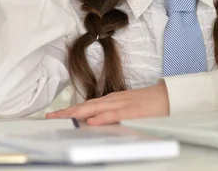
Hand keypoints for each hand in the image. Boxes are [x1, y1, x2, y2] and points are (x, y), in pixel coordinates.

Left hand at [45, 83, 169, 125]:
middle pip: (85, 106)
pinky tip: (91, 122)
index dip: (68, 111)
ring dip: (77, 114)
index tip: (53, 116)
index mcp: (110, 101)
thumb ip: (110, 114)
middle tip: (49, 117)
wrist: (168, 96)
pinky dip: (102, 118)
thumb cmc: (148, 103)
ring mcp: (121, 104)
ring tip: (62, 118)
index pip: (85, 106)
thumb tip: (94, 122)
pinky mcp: (132, 111)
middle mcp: (112, 100)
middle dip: (66, 112)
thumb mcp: (125, 108)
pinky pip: (114, 115)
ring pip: (95, 109)